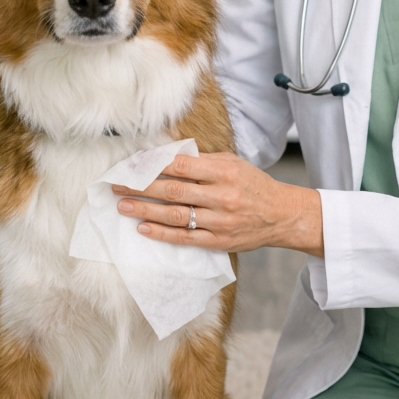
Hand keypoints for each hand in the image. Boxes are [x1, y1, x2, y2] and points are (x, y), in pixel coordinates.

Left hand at [113, 151, 323, 257]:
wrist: (282, 215)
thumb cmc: (254, 185)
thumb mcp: (233, 163)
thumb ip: (202, 161)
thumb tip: (167, 157)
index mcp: (224, 171)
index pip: (181, 166)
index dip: (153, 165)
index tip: (131, 164)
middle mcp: (221, 196)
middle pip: (173, 190)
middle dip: (141, 186)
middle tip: (116, 184)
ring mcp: (219, 221)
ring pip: (175, 215)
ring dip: (145, 210)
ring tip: (122, 205)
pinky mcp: (218, 241)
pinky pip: (184, 238)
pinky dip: (162, 234)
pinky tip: (143, 228)